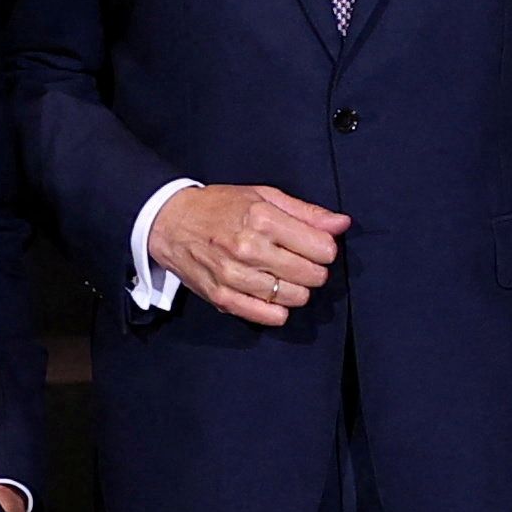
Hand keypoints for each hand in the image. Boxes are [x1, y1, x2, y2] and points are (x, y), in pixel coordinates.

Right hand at [156, 181, 348, 325]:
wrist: (170, 222)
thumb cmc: (220, 207)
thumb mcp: (263, 196)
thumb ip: (305, 212)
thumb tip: (341, 224)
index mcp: (262, 219)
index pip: (322, 247)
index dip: (325, 248)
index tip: (316, 246)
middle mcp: (249, 248)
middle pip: (311, 275)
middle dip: (315, 270)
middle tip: (302, 263)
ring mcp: (234, 276)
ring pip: (293, 297)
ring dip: (298, 290)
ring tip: (287, 277)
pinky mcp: (222, 297)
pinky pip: (267, 315)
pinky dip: (278, 311)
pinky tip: (275, 298)